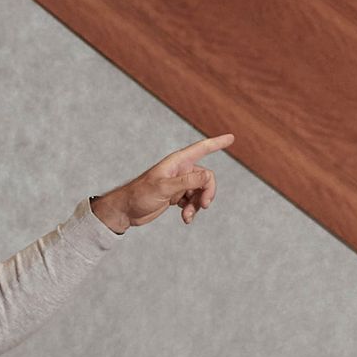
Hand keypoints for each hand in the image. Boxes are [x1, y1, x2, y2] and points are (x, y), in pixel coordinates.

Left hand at [91, 133, 233, 234]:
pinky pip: (193, 201)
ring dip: (198, 205)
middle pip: (206, 177)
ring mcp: (179, 184)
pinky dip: (192, 210)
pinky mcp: (176, 196)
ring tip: (188, 217)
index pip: (201, 149)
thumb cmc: (140, 195)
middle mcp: (180, 171)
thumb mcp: (164, 188)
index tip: (231, 137)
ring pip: (201, 191)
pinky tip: (185, 218)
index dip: (217, 143)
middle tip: (204, 205)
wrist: (126, 211)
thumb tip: (208, 175)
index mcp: (177, 163)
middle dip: (208, 192)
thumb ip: (187, 181)